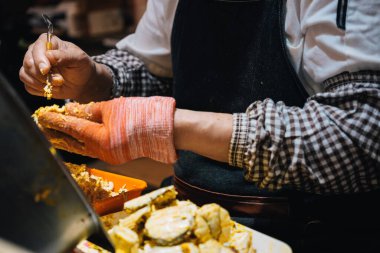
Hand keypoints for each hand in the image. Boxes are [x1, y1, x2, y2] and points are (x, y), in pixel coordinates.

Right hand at [19, 33, 110, 101]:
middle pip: (28, 63)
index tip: (47, 70)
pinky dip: (40, 90)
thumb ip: (65, 56)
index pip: (36, 49)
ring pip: (25, 75)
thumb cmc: (81, 66)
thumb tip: (49, 56)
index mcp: (46, 42)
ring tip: (58, 84)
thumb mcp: (79, 59)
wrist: (83, 82)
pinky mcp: (32, 80)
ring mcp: (32, 67)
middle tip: (59, 80)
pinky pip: (28, 87)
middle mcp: (36, 53)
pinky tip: (52, 89)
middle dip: (43, 75)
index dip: (40, 60)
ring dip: (42, 84)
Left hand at [36, 96, 176, 164]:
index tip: (41, 115)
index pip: (71, 127)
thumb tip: (71, 111)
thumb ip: (90, 110)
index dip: (55, 120)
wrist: (165, 130)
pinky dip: (82, 143)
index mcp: (100, 137)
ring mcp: (109, 156)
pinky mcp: (116, 156)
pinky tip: (76, 138)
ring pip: (81, 148)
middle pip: (72, 142)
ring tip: (53, 134)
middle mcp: (102, 150)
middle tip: (41, 127)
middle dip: (55, 134)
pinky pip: (93, 149)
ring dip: (67, 140)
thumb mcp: (113, 107)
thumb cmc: (141, 115)